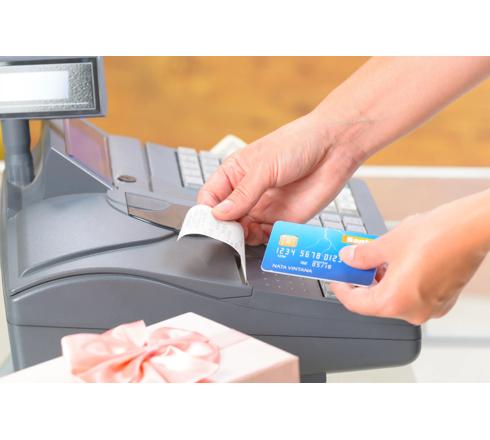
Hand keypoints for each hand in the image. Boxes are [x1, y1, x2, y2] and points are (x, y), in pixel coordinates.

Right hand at [197, 111, 363, 243]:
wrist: (334, 148)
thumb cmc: (299, 143)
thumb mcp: (264, 166)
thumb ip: (242, 193)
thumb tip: (219, 213)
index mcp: (235, 173)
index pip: (210, 197)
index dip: (207, 211)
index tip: (210, 222)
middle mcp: (247, 192)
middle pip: (224, 218)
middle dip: (224, 228)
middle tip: (228, 233)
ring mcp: (263, 207)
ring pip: (242, 231)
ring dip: (241, 236)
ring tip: (246, 233)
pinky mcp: (281, 220)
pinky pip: (264, 237)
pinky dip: (259, 240)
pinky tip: (261, 234)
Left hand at [331, 191, 489, 324]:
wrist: (472, 229)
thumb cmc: (437, 236)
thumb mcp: (387, 243)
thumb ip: (362, 255)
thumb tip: (348, 258)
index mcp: (395, 302)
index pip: (356, 304)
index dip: (341, 289)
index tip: (337, 278)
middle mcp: (413, 312)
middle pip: (376, 302)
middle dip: (363, 282)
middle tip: (354, 263)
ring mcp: (430, 308)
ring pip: (395, 298)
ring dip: (382, 280)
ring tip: (378, 257)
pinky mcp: (442, 300)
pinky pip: (412, 295)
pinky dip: (401, 282)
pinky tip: (399, 262)